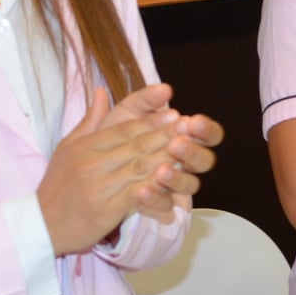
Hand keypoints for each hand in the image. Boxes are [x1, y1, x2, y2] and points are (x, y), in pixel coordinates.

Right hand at [39, 88, 197, 254]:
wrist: (41, 225)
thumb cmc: (57, 185)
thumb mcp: (68, 148)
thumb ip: (90, 121)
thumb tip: (102, 91)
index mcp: (85, 147)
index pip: (123, 130)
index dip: (151, 121)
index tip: (174, 113)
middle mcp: (92, 164)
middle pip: (136, 146)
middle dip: (166, 134)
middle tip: (190, 125)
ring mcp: (99, 187)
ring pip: (140, 168)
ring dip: (167, 157)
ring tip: (188, 147)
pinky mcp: (106, 210)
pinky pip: (136, 194)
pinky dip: (155, 186)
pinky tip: (172, 178)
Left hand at [99, 84, 224, 220]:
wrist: (86, 170)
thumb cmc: (113, 137)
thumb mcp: (126, 114)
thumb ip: (144, 100)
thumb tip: (165, 88)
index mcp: (184, 138)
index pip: (208, 134)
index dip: (206, 129)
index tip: (194, 121)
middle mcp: (184, 162)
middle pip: (205, 161)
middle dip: (193, 152)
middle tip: (178, 144)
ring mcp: (173, 185)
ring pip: (190, 185)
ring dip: (177, 177)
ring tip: (161, 170)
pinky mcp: (157, 204)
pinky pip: (165, 206)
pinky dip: (155, 198)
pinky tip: (142, 191)